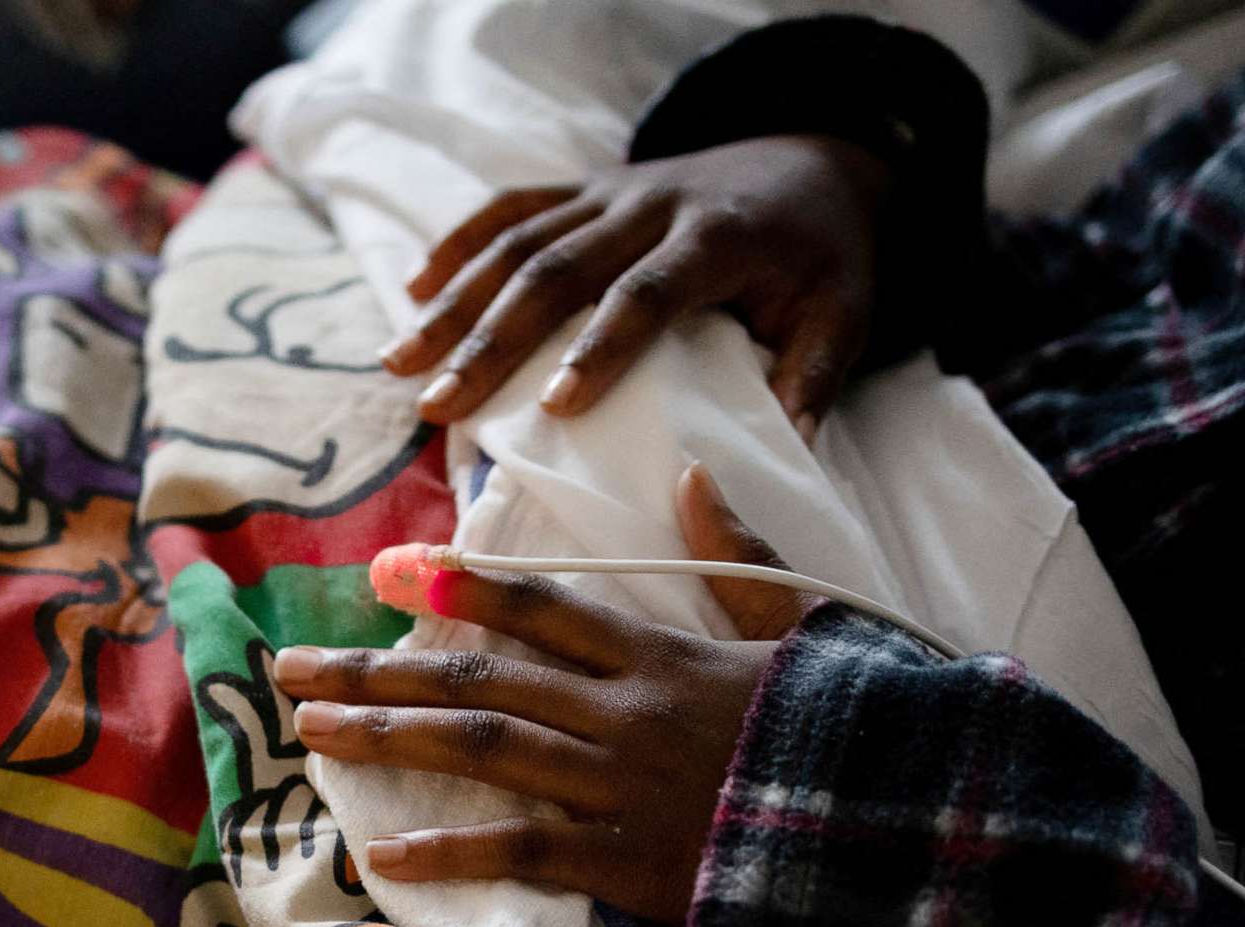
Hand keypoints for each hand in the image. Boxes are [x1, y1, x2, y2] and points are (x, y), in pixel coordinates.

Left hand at [273, 465, 813, 922]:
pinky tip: (387, 851)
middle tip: (290, 666)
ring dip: (391, 739)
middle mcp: (629, 713)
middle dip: (378, 670)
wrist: (904, 833)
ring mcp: (625, 788)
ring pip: (485, 750)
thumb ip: (741, 555)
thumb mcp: (810, 625)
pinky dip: (456, 851)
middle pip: (482, 679)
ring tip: (310, 731)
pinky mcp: (633, 864)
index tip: (389, 574)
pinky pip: (527, 852)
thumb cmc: (862, 729)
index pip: (546, 608)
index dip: (462, 588)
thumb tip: (693, 472)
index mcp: (668, 656)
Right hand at [379, 136, 886, 433]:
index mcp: (717, 237)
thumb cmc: (822, 254)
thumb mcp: (846, 313)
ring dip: (453, 303)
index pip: (647, 293)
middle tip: (437, 403)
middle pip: (557, 270)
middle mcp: (652, 205)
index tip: (554, 407)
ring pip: (518, 242)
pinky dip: (459, 244)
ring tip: (399, 362)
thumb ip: (814, 377)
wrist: (811, 159)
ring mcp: (611, 192)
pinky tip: (413, 288)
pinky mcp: (587, 188)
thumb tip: (784, 448)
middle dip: (490, 341)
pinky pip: (513, 207)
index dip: (600, 346)